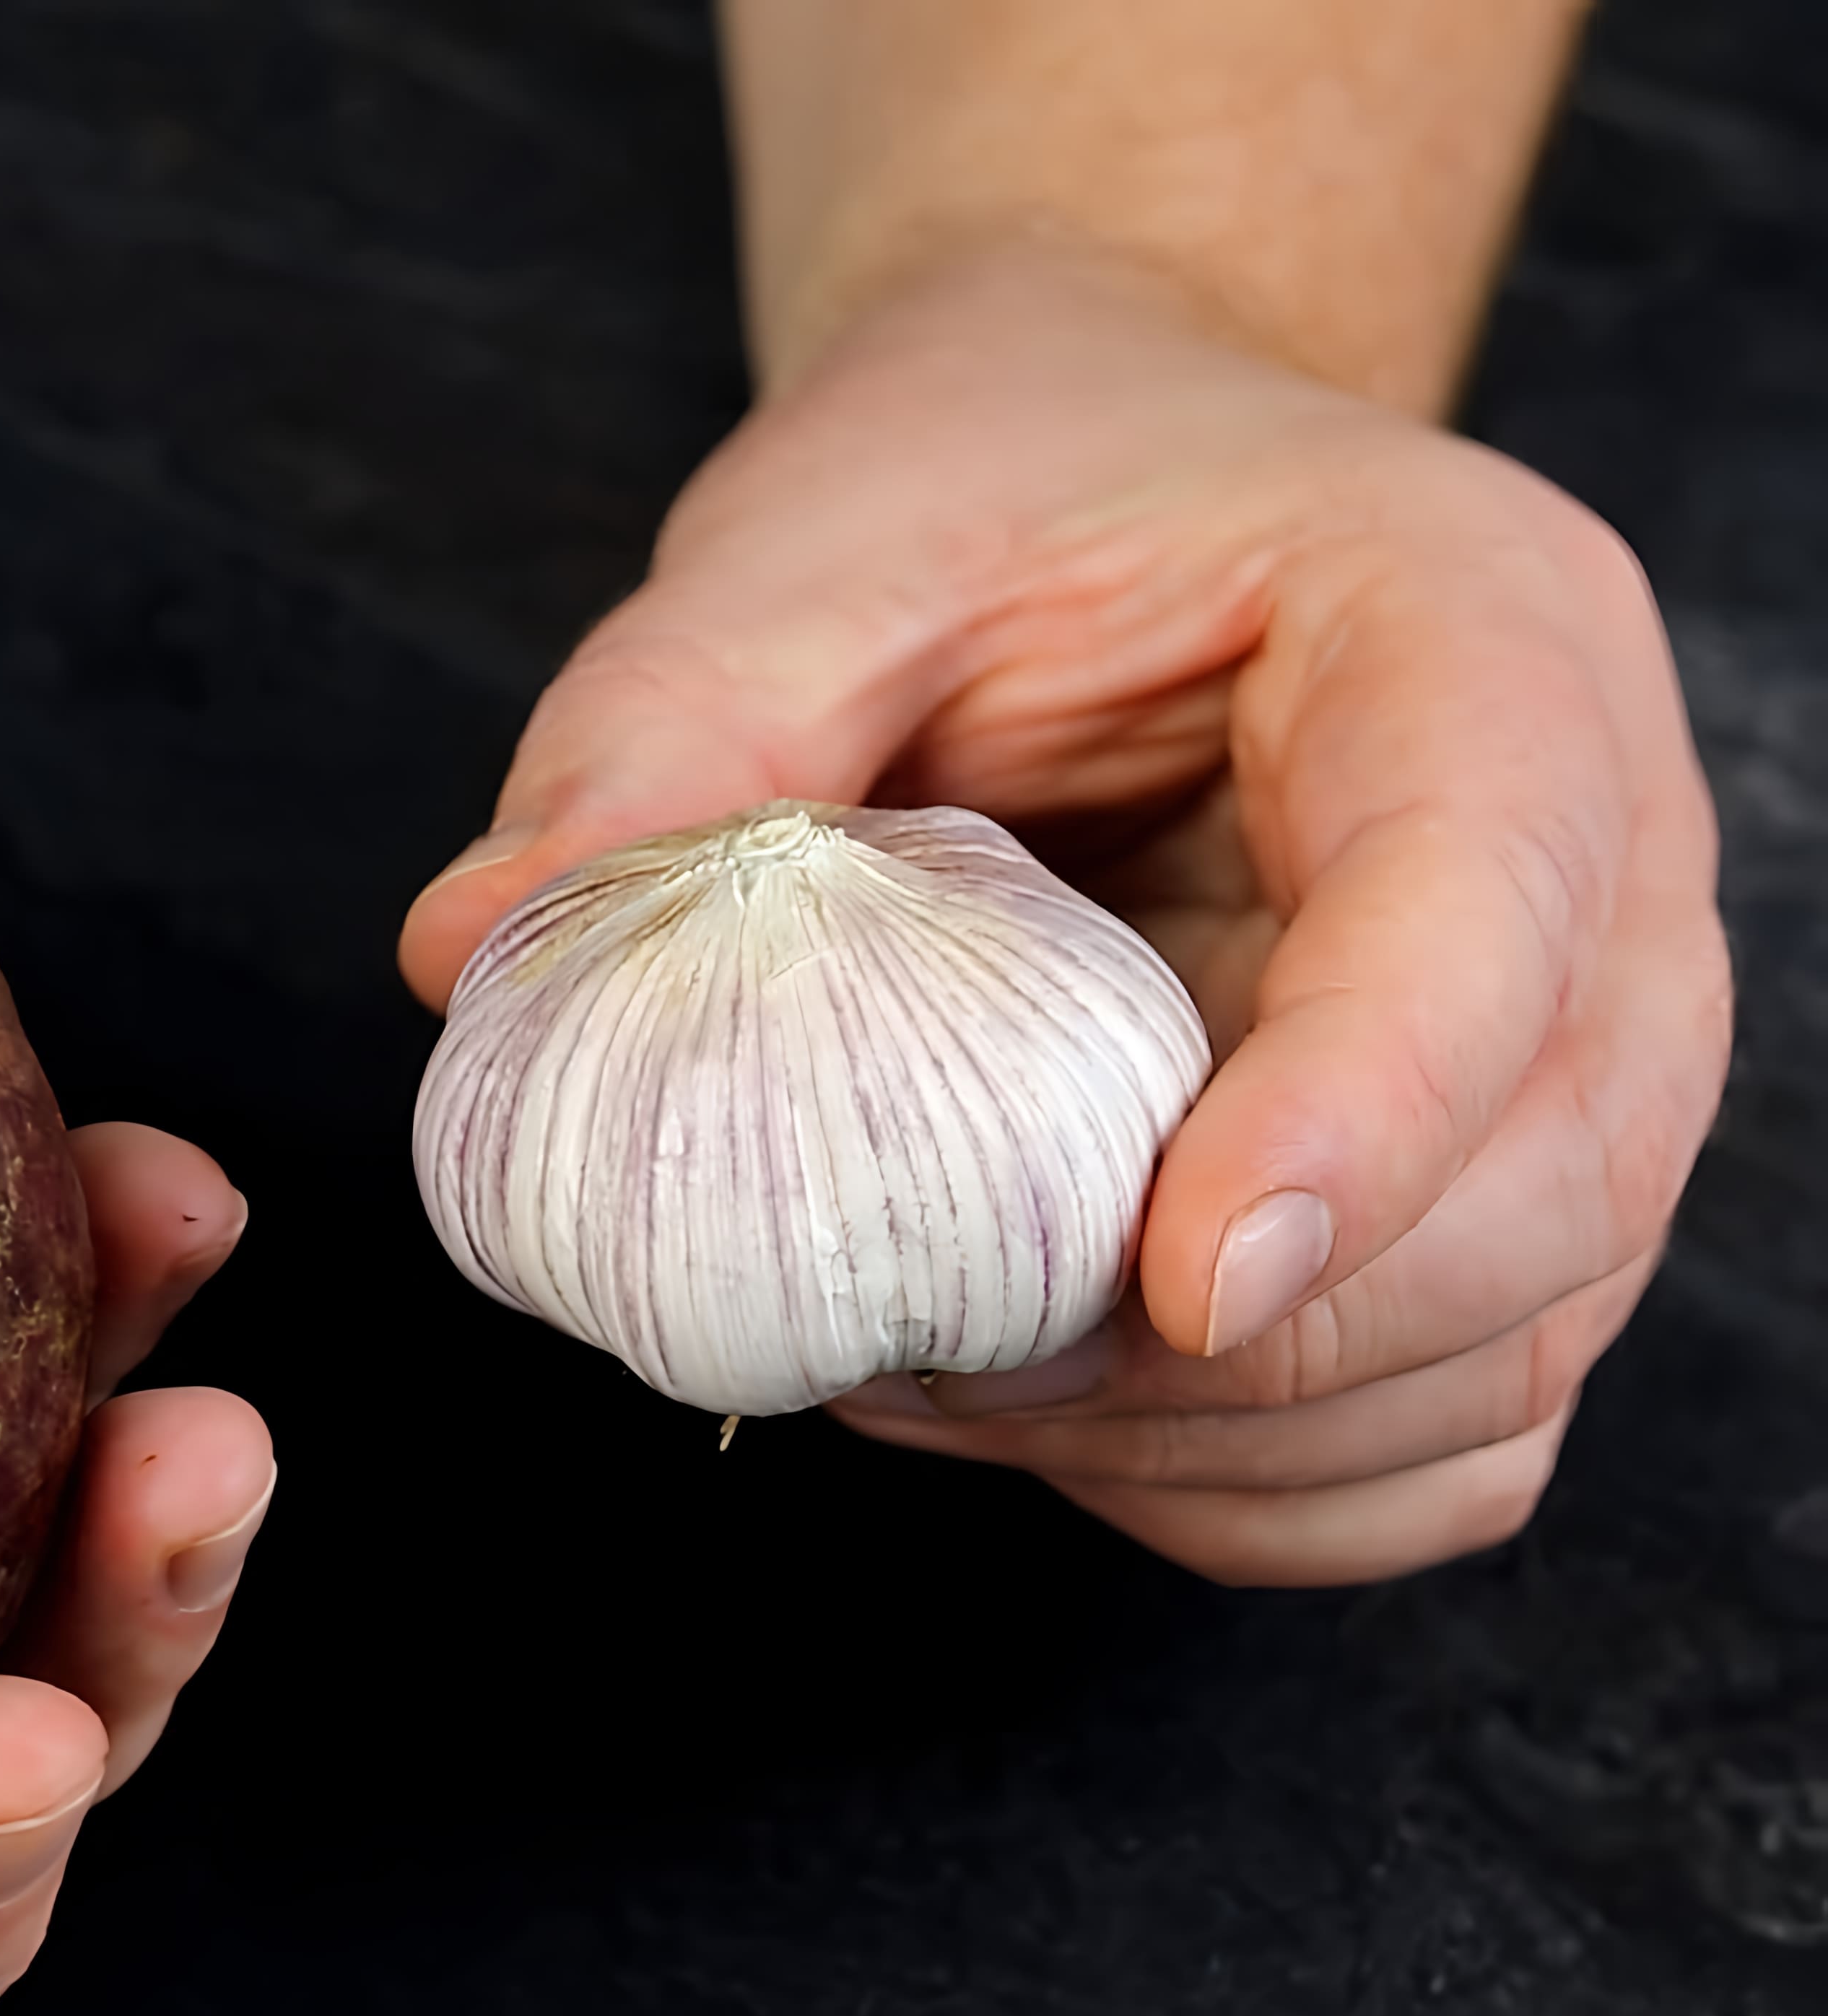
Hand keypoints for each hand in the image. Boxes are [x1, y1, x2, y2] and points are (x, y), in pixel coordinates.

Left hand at [400, 244, 1729, 1588]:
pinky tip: (1028, 1405)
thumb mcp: (807, 551)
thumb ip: (663, 739)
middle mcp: (1599, 860)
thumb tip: (470, 955)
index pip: (1493, 918)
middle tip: (923, 1344)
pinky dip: (1244, 1483)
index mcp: (1478, 639)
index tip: (1172, 1283)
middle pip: (1544, 1190)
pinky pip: (1442, 1432)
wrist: (1102, 477)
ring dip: (1216, 1439)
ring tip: (930, 1370)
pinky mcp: (1492, 1197)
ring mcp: (1574, 1050)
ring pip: (1500, 1352)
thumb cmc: (988, 485)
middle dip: (1240, 1344)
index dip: (1360, 1124)